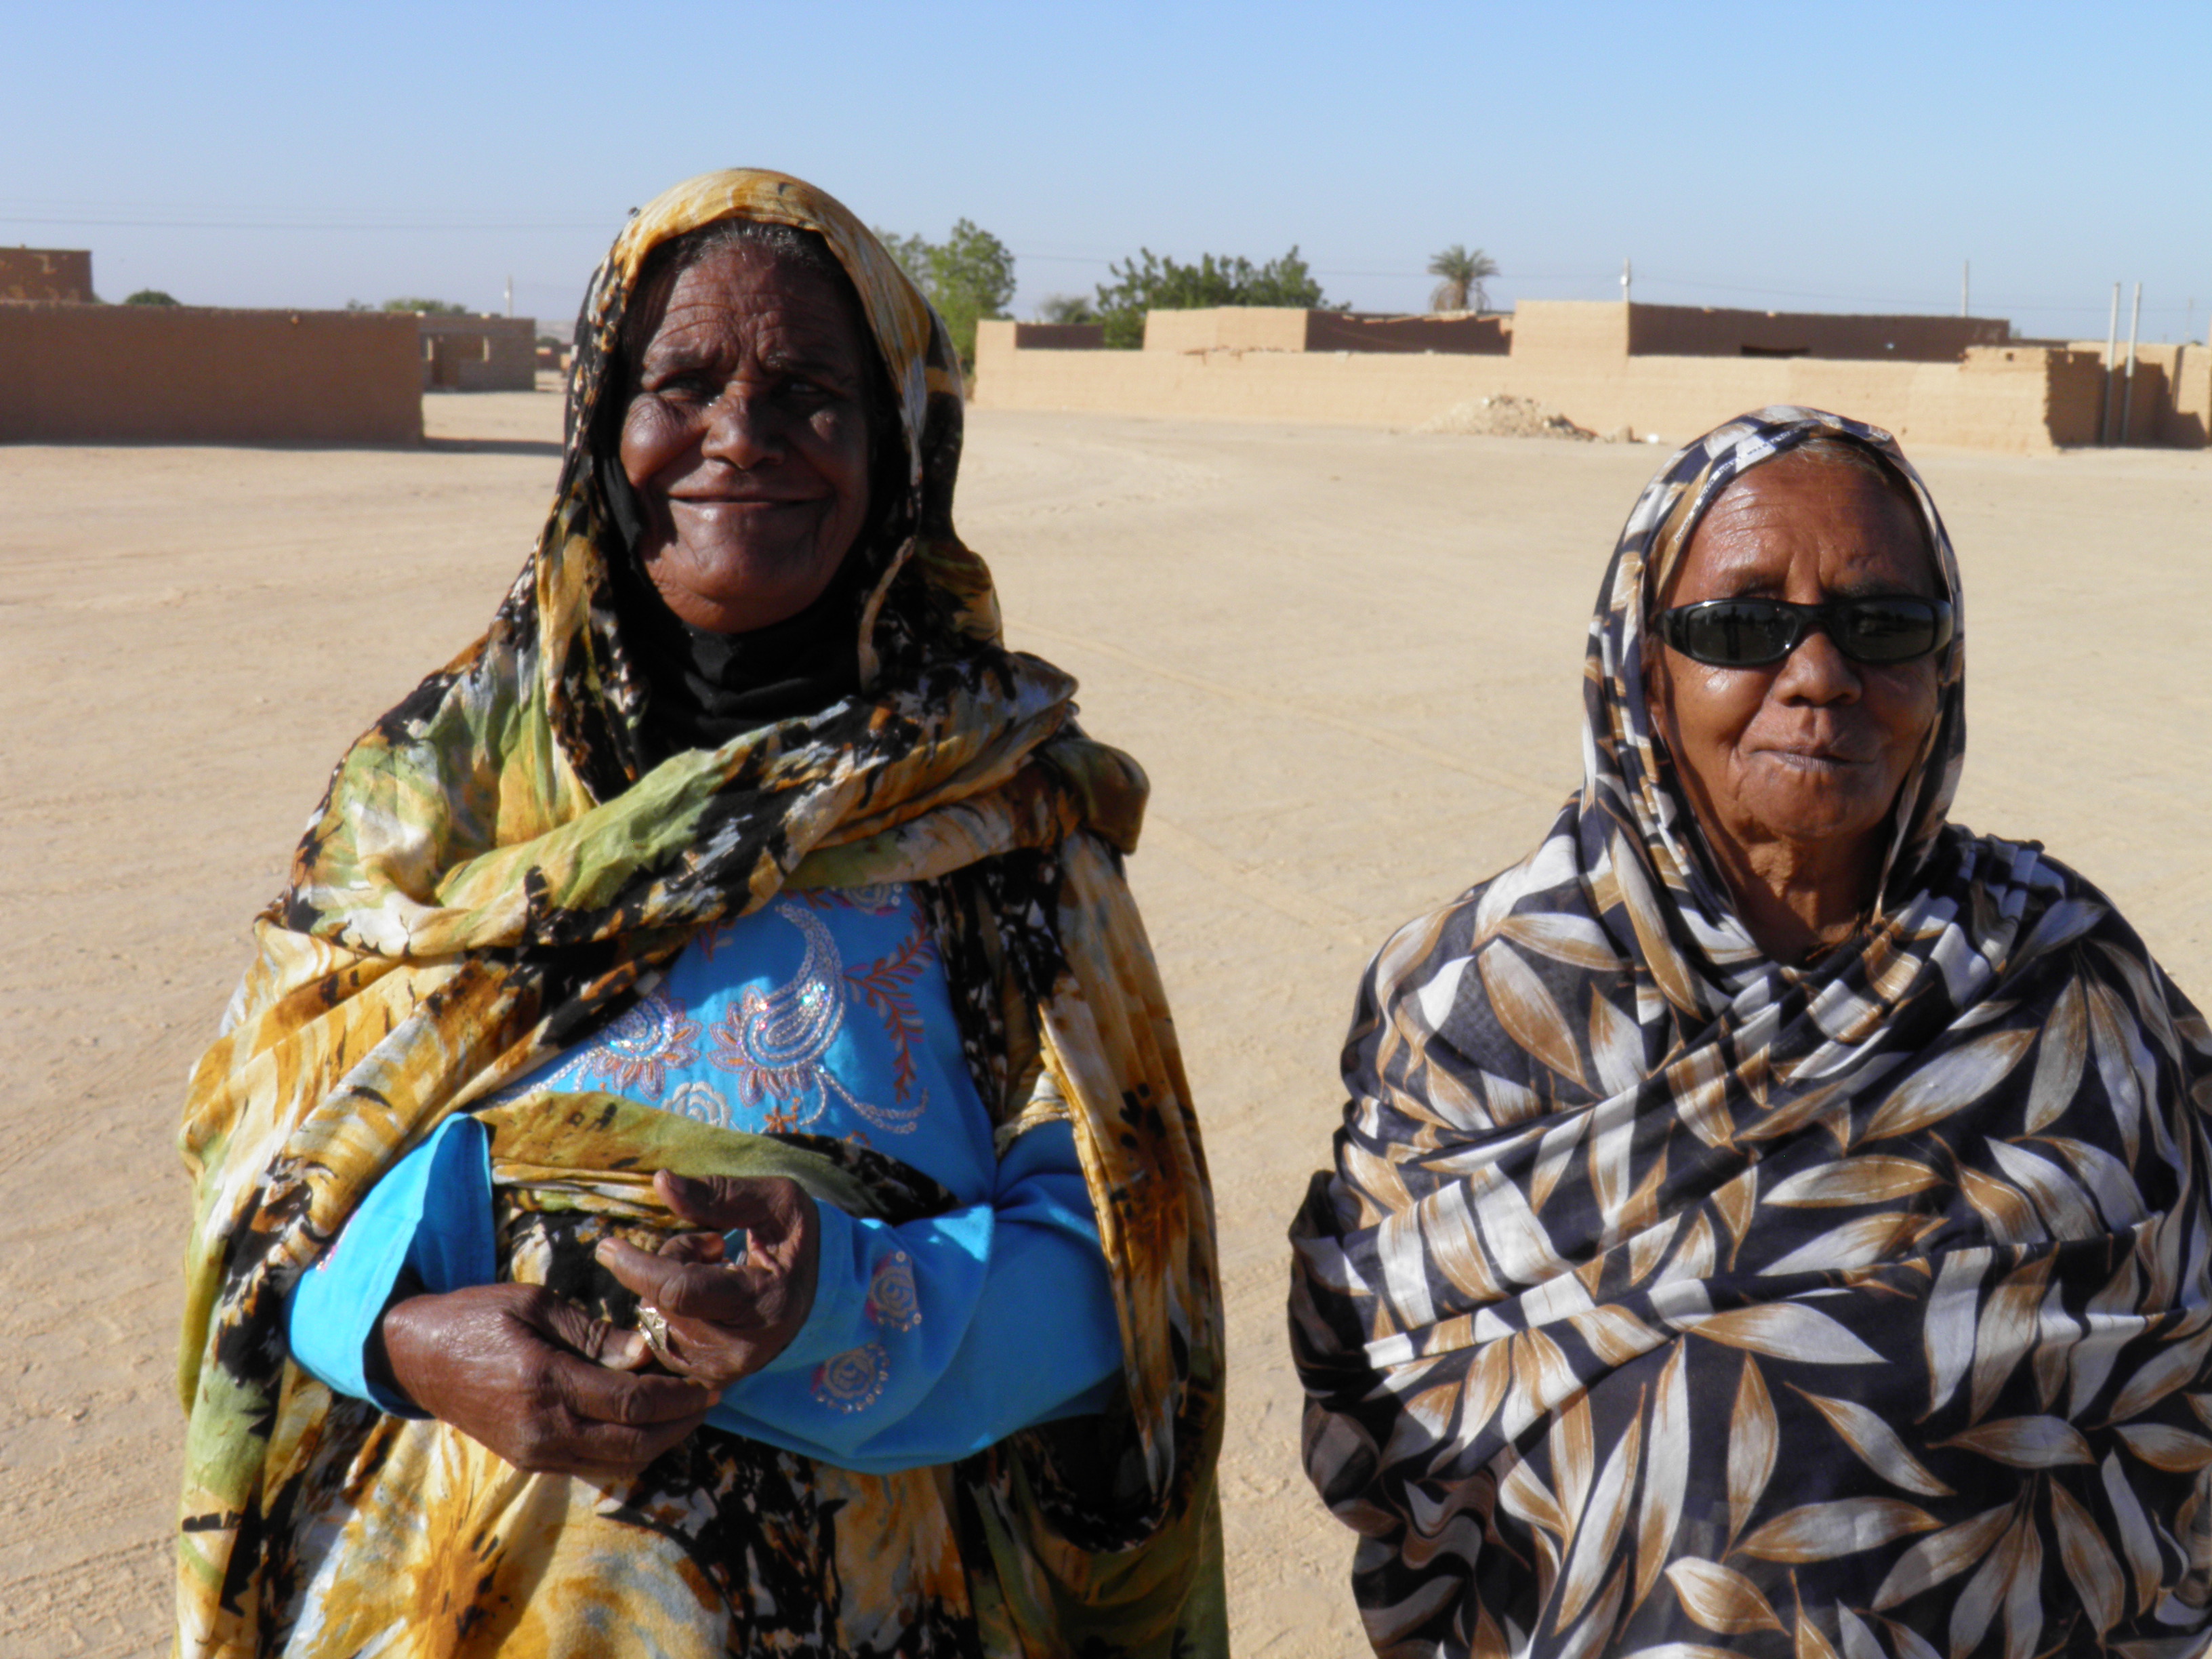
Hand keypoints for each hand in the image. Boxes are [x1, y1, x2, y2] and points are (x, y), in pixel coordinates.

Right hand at [377, 1282, 716, 1478]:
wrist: (418, 1357)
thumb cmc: (478, 1317)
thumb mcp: (536, 1304)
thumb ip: (594, 1333)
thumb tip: (645, 1353)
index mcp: (545, 1382)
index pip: (631, 1402)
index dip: (678, 1398)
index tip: (709, 1384)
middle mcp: (542, 1428)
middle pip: (633, 1444)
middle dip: (680, 1426)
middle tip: (709, 1400)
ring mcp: (535, 1452)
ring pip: (617, 1465)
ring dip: (659, 1444)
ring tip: (685, 1413)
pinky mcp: (530, 1461)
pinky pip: (592, 1469)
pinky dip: (627, 1453)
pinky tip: (645, 1425)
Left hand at [594, 1172, 820, 1389]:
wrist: (822, 1291)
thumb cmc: (795, 1239)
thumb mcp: (774, 1201)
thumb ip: (719, 1194)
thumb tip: (661, 1181)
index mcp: (763, 1303)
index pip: (679, 1291)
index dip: (637, 1267)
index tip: (606, 1245)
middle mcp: (742, 1349)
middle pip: (664, 1303)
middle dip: (671, 1262)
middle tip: (712, 1244)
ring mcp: (723, 1371)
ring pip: (657, 1325)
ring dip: (668, 1289)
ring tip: (713, 1270)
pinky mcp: (708, 1380)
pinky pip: (659, 1343)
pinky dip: (668, 1313)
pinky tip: (701, 1300)